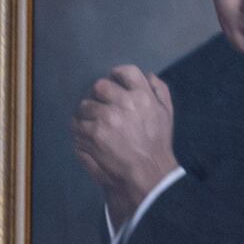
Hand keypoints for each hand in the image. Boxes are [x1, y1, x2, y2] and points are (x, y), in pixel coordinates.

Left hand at [70, 65, 175, 217]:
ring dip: (87, 112)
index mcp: (142, 96)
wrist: (145, 171)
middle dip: (99, 94)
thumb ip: (159, 90)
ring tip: (93, 122)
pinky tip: (87, 134)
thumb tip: (147, 75)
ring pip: (85, 105)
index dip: (117, 74)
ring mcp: (103, 119)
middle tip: (101, 104)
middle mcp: (122, 104)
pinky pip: (76, 123)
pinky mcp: (90, 135)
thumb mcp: (167, 113)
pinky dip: (79, 127)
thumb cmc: (157, 142)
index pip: (126, 72)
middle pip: (100, 86)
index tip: (114, 81)